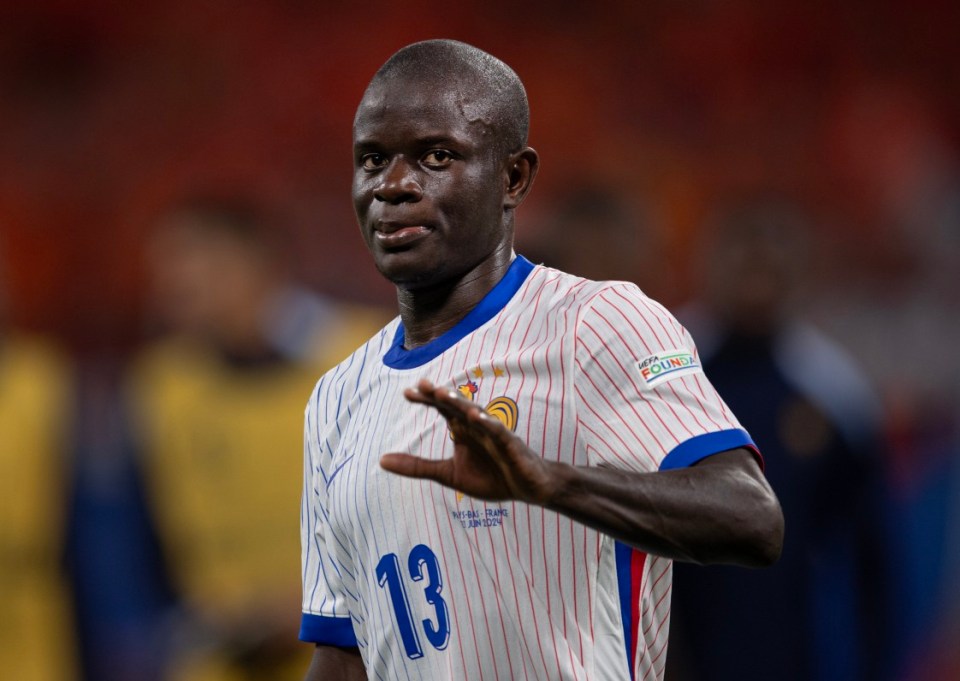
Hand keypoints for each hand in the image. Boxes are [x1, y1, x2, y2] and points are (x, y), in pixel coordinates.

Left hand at [379, 379, 558, 503]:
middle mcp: (477, 426)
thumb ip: (417, 466)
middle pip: (456, 406)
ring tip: (443, 394)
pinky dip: (488, 424)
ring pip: (476, 414)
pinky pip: (498, 432)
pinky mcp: (511, 444)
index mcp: (462, 431)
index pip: (442, 410)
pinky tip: (476, 417)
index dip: (426, 400)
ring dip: (460, 404)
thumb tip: (381, 461)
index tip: (407, 393)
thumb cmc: (492, 477)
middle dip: (440, 396)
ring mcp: (494, 433)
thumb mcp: (449, 474)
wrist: (529, 488)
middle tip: (422, 384)